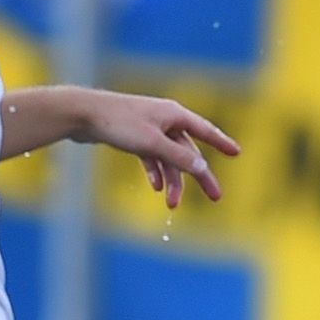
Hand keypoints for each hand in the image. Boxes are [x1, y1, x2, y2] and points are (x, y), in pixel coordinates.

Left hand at [85, 93, 238, 209]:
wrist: (81, 114)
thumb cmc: (118, 123)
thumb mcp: (152, 143)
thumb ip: (179, 158)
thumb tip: (203, 169)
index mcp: (174, 114)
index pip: (205, 130)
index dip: (222, 142)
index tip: (237, 153)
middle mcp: (165, 119)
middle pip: (189, 151)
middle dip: (199, 176)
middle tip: (215, 197)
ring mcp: (149, 128)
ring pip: (169, 158)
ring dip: (172, 181)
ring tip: (171, 205)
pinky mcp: (134, 136)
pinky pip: (152, 157)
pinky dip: (155, 171)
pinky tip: (154, 186)